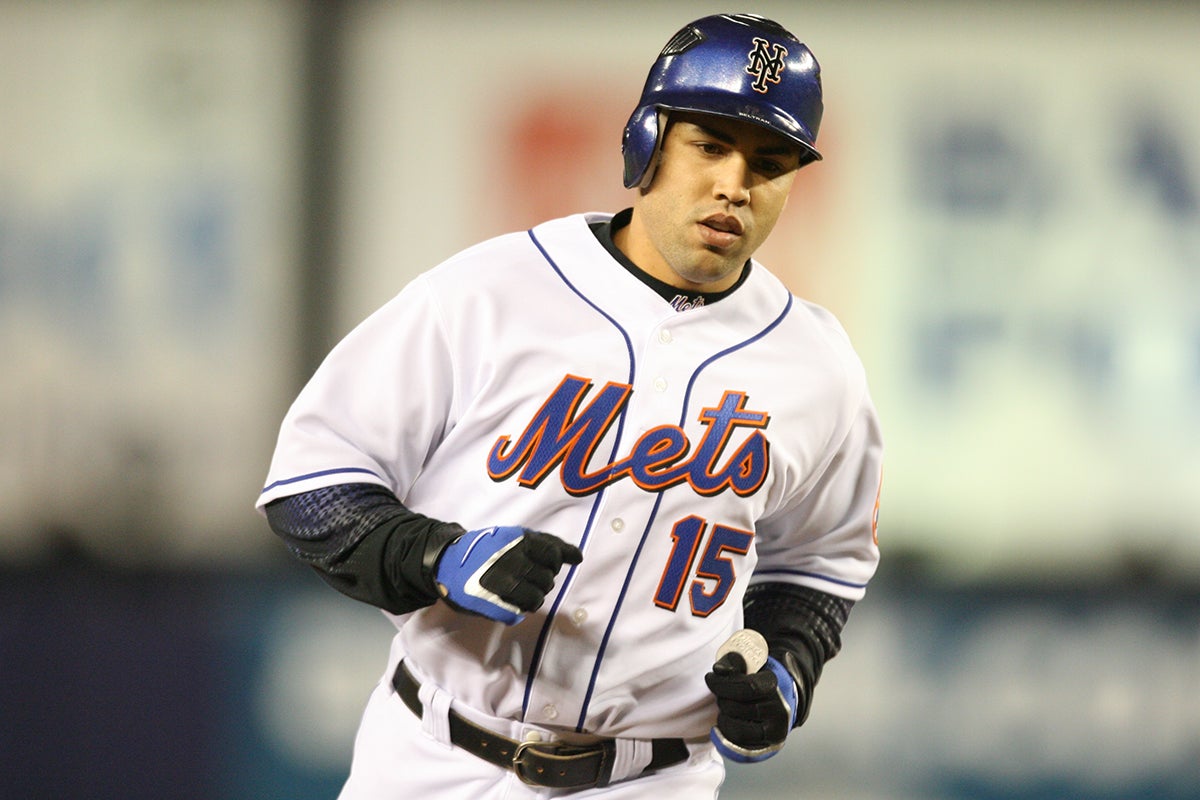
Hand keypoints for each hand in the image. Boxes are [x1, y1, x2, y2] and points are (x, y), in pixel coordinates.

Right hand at [434, 526, 581, 624]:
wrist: (447, 563)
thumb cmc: (487, 549)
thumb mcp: (516, 537)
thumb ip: (549, 544)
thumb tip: (578, 557)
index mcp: (519, 541)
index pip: (554, 556)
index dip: (552, 563)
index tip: (541, 563)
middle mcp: (512, 562)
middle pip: (547, 580)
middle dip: (541, 581)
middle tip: (524, 576)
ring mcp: (501, 585)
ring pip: (536, 600)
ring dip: (530, 597)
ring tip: (516, 589)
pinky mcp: (491, 605)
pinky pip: (518, 614)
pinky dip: (515, 609)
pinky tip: (504, 599)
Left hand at [705, 652, 797, 762]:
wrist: (778, 699)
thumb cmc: (756, 680)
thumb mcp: (746, 665)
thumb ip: (731, 663)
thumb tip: (718, 670)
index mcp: (773, 686)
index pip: (747, 687)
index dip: (723, 684)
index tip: (710, 679)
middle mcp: (778, 710)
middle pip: (736, 709)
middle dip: (722, 701)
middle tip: (721, 696)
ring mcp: (775, 730)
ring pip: (737, 730)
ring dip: (724, 719)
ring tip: (726, 711)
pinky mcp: (768, 746)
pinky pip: (739, 746)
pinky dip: (725, 736)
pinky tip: (723, 725)